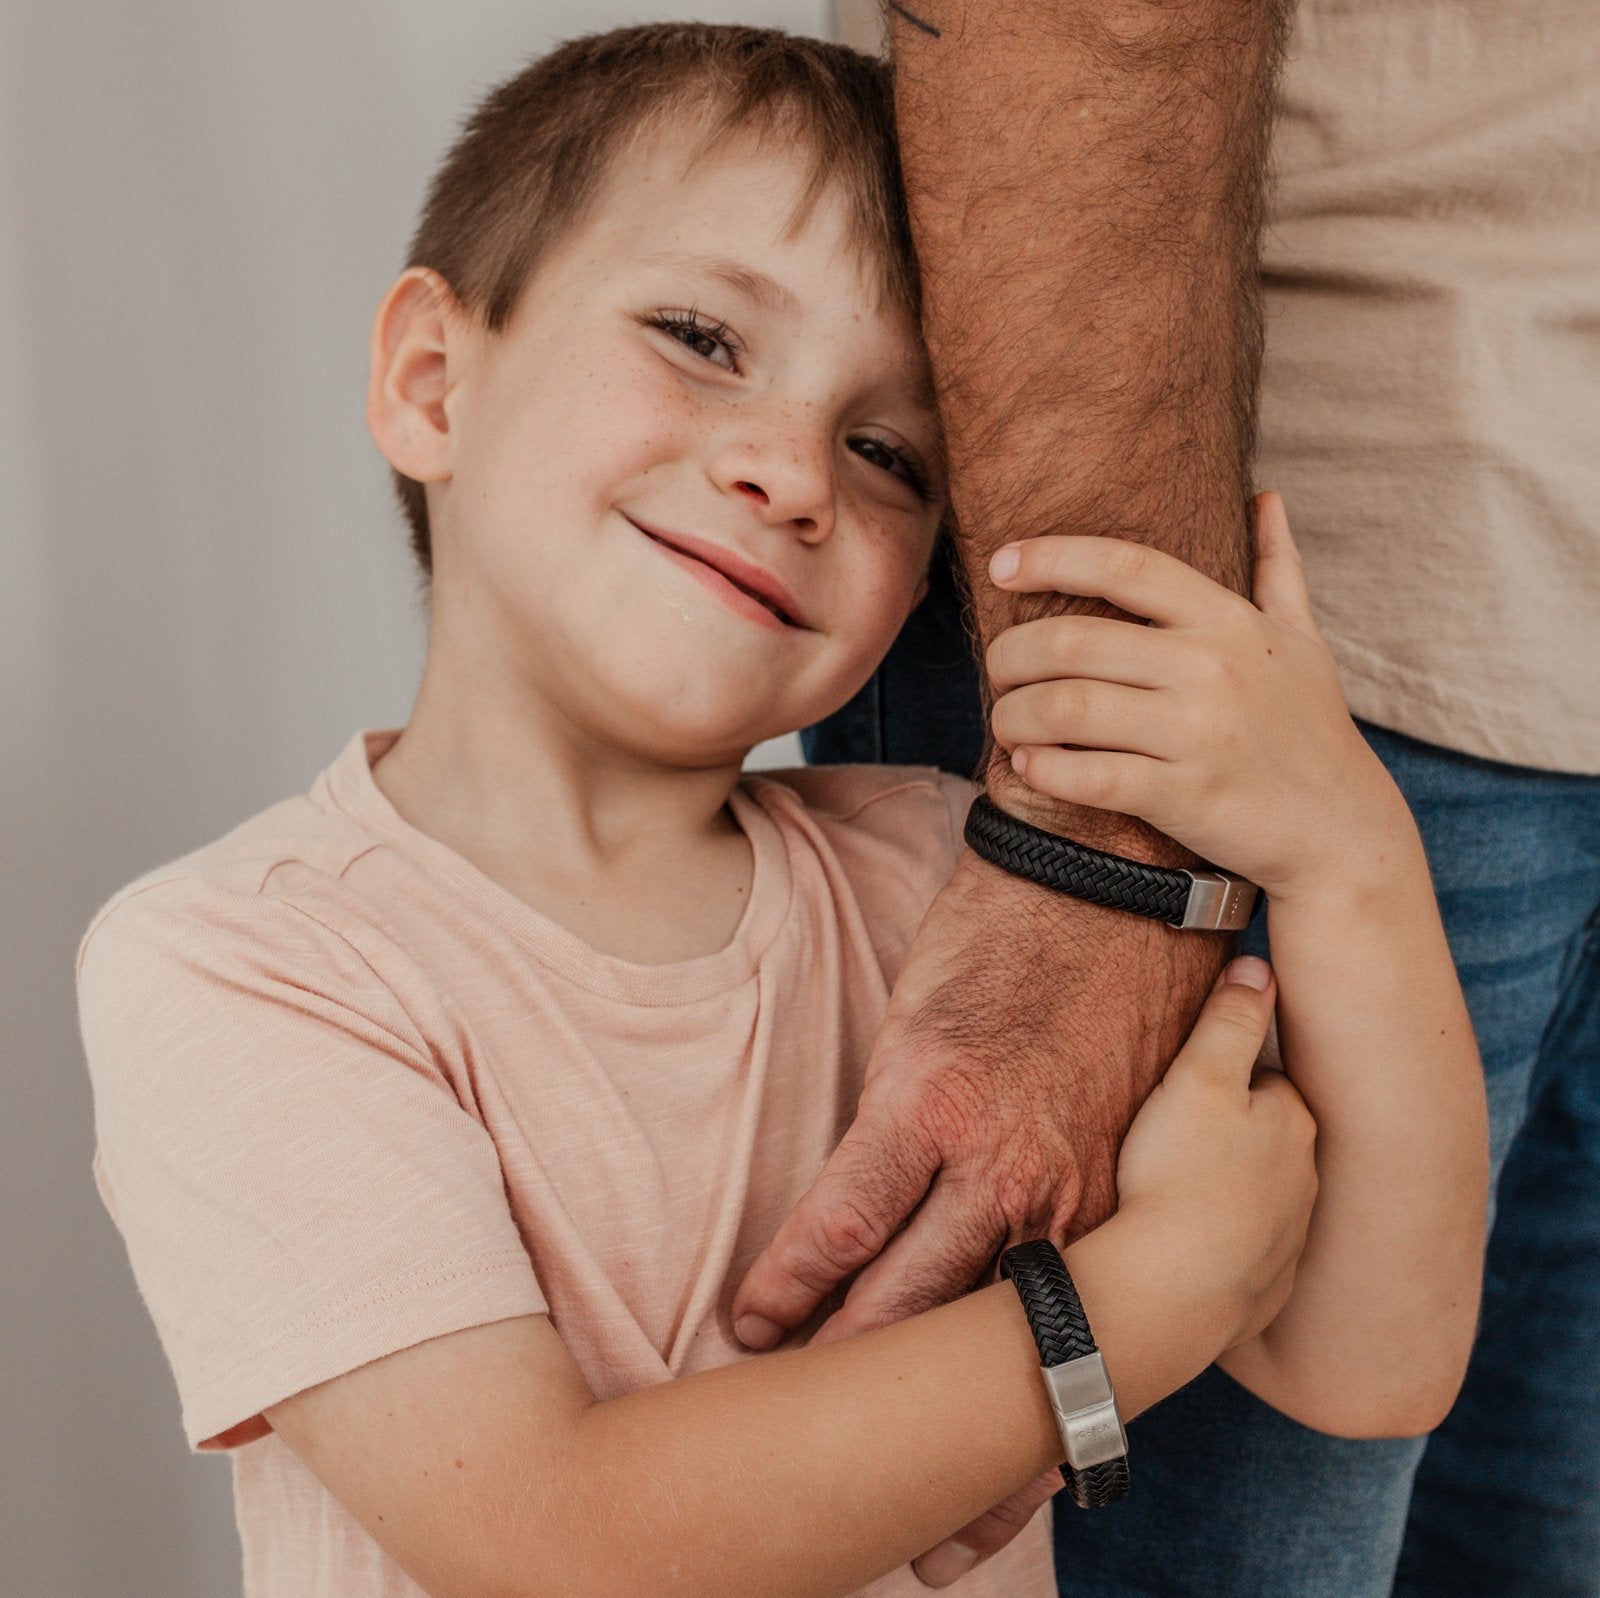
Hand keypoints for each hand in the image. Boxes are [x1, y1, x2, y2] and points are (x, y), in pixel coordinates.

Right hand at [731, 851, 1224, 1581]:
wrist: (1112, 868)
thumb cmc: (1125, 973)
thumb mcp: (1133, 1100)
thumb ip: (1089, 1182)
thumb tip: (1046, 1244)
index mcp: (1108, 1204)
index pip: (1057, 1347)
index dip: (1017, 1444)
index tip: (981, 1512)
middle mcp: (1056, 1201)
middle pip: (980, 1348)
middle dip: (934, 1445)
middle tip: (892, 1518)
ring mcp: (989, 1153)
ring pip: (908, 1297)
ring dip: (847, 1370)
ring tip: (800, 1425)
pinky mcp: (923, 1097)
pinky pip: (847, 1208)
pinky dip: (799, 1271)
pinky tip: (759, 1320)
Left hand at [986, 494, 1410, 901]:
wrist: (1344, 831)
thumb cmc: (1310, 731)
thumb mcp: (1304, 641)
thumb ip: (1278, 569)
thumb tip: (1267, 497)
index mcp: (1227, 622)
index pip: (1125, 565)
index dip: (1053, 557)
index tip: (1002, 565)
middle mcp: (1211, 668)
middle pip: (1072, 642)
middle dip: (1010, 656)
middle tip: (997, 672)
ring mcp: (1199, 733)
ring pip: (1067, 709)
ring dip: (1014, 716)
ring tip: (1007, 724)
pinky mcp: (1185, 796)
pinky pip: (1089, 776)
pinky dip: (1043, 770)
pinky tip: (1030, 766)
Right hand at [1114, 955, 1317, 1348]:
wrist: (1170, 1295)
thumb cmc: (1179, 1176)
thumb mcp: (1198, 1077)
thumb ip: (1231, 1018)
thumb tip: (1260, 964)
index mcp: (1294, 1121)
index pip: (1269, 1077)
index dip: (1228, 1074)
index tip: (1193, 1080)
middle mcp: (1306, 1179)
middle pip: (1271, 1137)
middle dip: (1237, 1132)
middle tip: (1179, 1135)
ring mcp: (1290, 1238)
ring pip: (1264, 1196)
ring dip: (1233, 1190)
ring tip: (1181, 1190)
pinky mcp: (1267, 1288)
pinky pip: (1250, 1254)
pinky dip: (1227, 1245)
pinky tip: (1191, 1245)